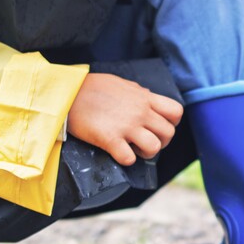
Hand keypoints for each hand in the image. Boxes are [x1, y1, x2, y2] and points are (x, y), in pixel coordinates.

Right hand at [66, 73, 183, 165]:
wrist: (68, 93)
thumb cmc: (92, 87)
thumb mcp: (122, 84)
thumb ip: (138, 93)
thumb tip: (147, 97)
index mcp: (145, 98)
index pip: (176, 112)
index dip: (172, 122)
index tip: (158, 126)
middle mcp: (140, 112)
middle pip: (169, 133)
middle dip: (161, 142)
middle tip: (145, 142)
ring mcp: (126, 126)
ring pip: (154, 148)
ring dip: (146, 153)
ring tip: (133, 149)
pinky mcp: (110, 139)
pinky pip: (129, 158)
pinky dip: (126, 160)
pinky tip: (118, 153)